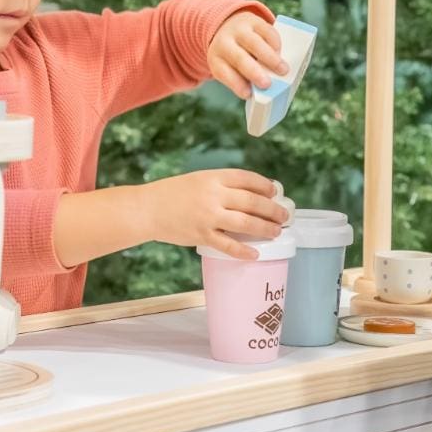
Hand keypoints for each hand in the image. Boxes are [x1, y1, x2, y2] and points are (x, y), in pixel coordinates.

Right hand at [142, 169, 287, 259]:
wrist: (147, 209)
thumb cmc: (173, 193)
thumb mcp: (199, 180)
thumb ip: (221, 185)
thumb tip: (250, 195)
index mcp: (213, 178)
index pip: (246, 178)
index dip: (264, 185)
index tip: (275, 191)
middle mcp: (213, 195)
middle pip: (252, 201)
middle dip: (272, 209)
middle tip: (284, 215)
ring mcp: (208, 216)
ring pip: (245, 223)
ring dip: (265, 228)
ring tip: (276, 231)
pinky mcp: (201, 235)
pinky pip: (228, 245)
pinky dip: (243, 251)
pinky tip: (255, 253)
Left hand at [208, 11, 287, 98]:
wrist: (228, 27)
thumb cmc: (233, 56)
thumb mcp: (230, 68)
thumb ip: (244, 78)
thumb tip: (265, 88)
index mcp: (217, 59)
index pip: (224, 73)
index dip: (236, 84)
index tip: (248, 94)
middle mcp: (225, 42)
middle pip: (239, 58)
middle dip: (254, 72)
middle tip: (267, 84)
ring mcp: (239, 30)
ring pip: (255, 44)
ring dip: (271, 58)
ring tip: (284, 70)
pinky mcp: (254, 21)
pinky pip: (267, 32)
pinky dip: (275, 44)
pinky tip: (280, 54)